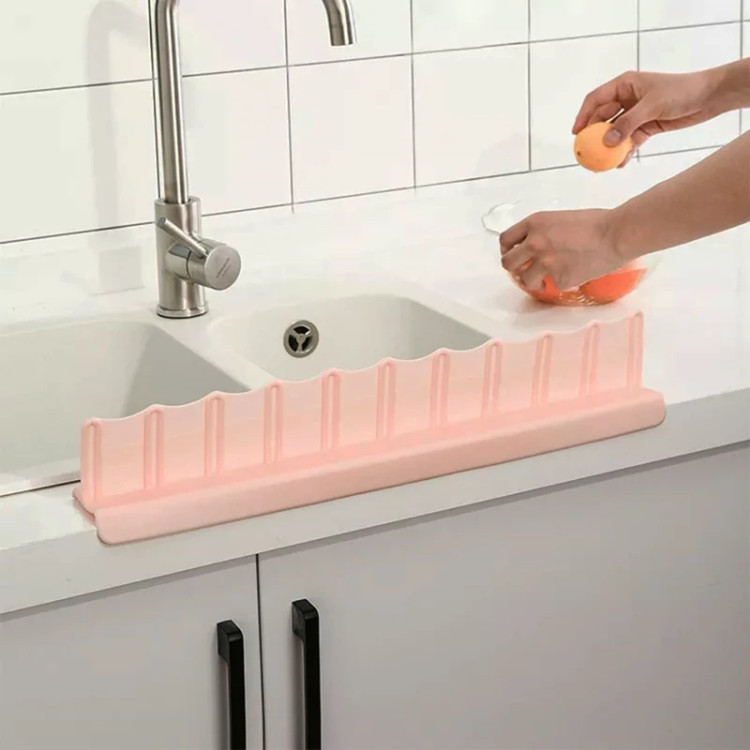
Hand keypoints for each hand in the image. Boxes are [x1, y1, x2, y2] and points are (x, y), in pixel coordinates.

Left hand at [499, 209, 625, 290]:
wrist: (616, 234)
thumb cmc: (596, 222)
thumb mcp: (559, 218)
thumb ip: (542, 232)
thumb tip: (534, 246)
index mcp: (534, 223)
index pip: (505, 240)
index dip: (507, 249)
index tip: (513, 254)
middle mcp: (535, 243)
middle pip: (508, 263)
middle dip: (515, 268)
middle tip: (524, 270)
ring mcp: (545, 262)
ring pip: (525, 280)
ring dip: (534, 280)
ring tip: (546, 277)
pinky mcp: (559, 279)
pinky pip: (552, 285)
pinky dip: (561, 282)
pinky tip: (573, 273)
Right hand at [573, 69, 722, 166]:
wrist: (708, 97)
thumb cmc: (681, 91)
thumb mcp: (652, 106)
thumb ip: (628, 124)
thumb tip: (607, 142)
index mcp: (624, 85)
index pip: (596, 99)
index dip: (583, 116)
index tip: (576, 134)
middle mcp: (627, 98)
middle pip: (603, 118)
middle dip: (594, 135)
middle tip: (586, 152)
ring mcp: (636, 113)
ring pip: (615, 132)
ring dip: (609, 147)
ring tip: (601, 163)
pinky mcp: (646, 126)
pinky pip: (629, 141)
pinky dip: (624, 151)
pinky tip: (620, 163)